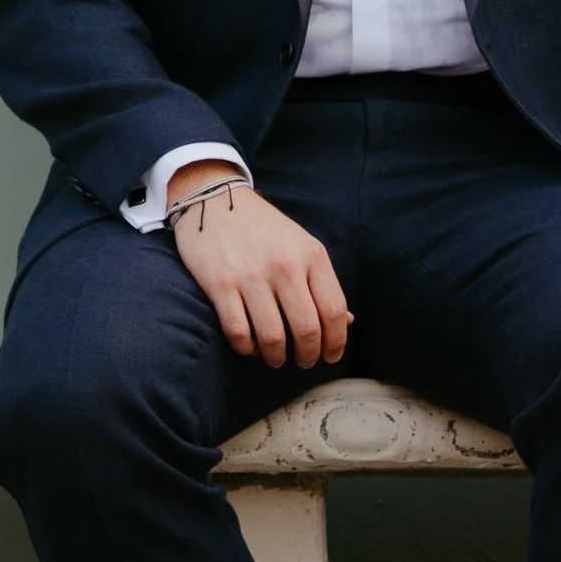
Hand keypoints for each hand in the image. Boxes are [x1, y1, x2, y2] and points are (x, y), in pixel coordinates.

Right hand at [167, 162, 350, 369]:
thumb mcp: (302, 245)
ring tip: (276, 358)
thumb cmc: (263, 229)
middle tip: (304, 361)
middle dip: (308, 356)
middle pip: (307, 329)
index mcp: (312, 255)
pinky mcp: (220, 284)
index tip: (331, 356)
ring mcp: (251, 275)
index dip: (336, 342)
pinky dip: (247, 348)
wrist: (214, 199)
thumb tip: (346, 322)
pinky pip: (239, 332)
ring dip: (277, 357)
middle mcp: (285, 266)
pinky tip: (250, 346)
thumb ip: (322, 283)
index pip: (334, 311)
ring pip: (273, 337)